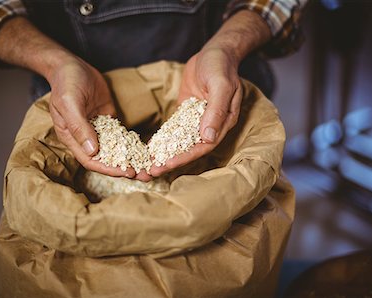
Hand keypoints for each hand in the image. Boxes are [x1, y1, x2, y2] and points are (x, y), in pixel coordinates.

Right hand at [48, 57, 151, 179]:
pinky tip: (146, 149)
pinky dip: (132, 143)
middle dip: (124, 168)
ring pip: (115, 150)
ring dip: (131, 158)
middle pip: (106, 159)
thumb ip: (79, 127)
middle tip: (145, 174)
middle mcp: (85, 138)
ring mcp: (98, 129)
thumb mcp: (70, 103)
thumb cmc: (66, 83)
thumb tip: (92, 151)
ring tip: (149, 166)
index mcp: (72, 138)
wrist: (71, 65)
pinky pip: (121, 135)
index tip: (127, 172)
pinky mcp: (108, 120)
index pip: (91, 161)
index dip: (109, 169)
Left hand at [150, 47, 241, 176]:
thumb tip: (208, 138)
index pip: (204, 146)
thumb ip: (216, 111)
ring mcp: (198, 120)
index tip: (167, 164)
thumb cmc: (221, 66)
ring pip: (182, 141)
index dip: (186, 156)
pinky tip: (150, 147)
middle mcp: (211, 125)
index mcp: (223, 122)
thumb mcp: (221, 85)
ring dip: (166, 153)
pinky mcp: (187, 113)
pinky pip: (175, 130)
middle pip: (191, 148)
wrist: (215, 51)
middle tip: (152, 171)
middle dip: (172, 160)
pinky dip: (164, 139)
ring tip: (148, 164)